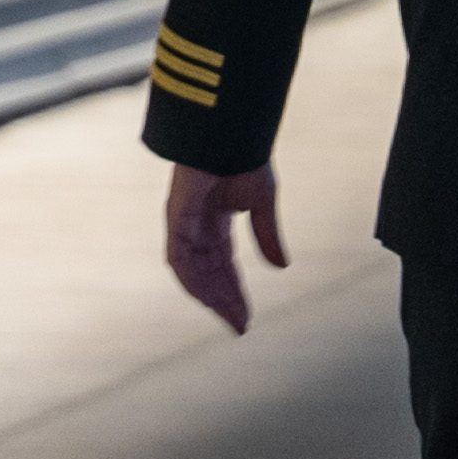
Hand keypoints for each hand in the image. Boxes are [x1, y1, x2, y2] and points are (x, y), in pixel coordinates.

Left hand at [164, 164, 285, 333]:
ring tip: (230, 317)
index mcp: (216, 221)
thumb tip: (282, 268)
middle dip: (225, 300)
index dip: (235, 292)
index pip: (224, 266)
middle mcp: (197, 226)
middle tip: (241, 325)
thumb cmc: (244, 157)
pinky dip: (193, 281)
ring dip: (211, 297)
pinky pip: (180, 259)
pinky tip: (208, 299)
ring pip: (194, 273)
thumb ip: (267, 237)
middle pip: (210, 274)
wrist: (229, 133)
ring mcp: (184, 223)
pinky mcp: (175, 218)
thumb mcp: (262, 205)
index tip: (246, 318)